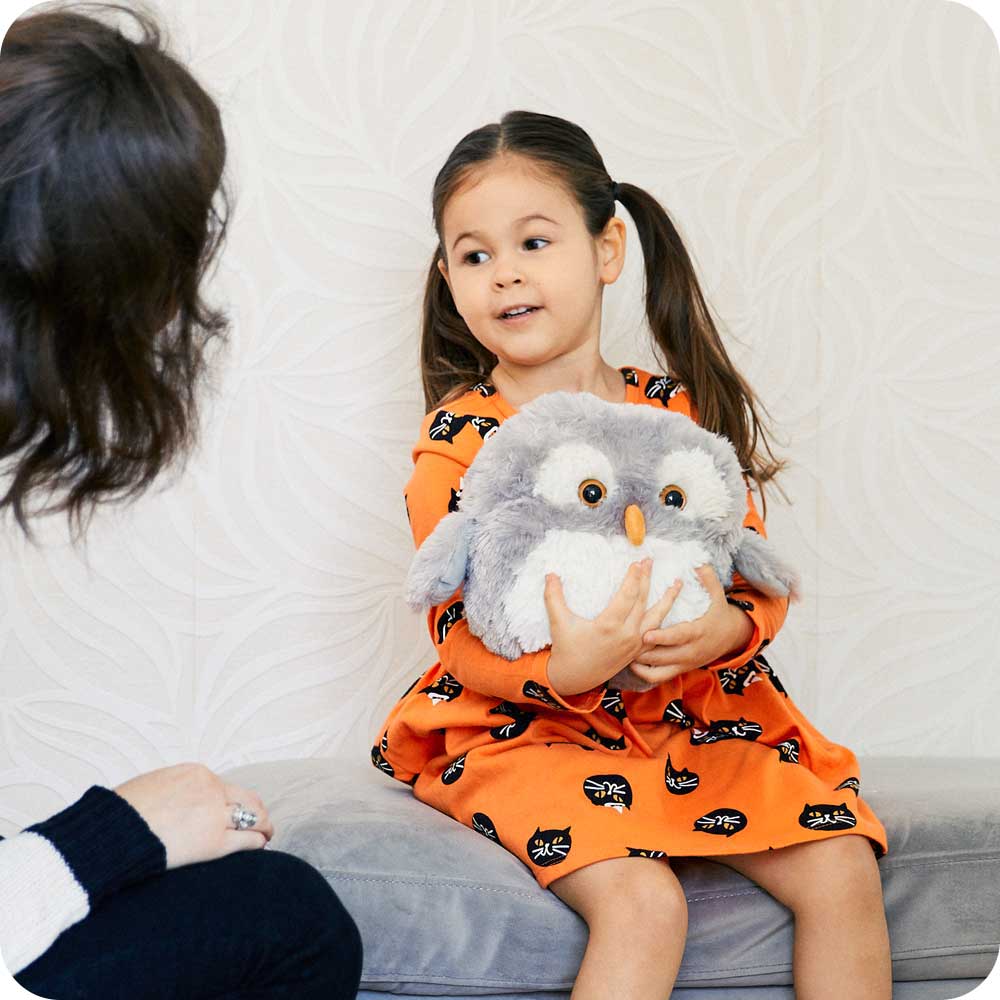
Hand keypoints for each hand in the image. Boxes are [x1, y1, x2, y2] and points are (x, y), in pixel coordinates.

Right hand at [114, 763, 273, 869]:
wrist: (114, 832)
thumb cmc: (121, 814)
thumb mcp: (151, 786)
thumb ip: (172, 790)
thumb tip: (174, 799)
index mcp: (196, 773)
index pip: (225, 786)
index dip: (233, 800)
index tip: (236, 809)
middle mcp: (211, 789)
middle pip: (247, 798)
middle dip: (257, 810)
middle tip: (263, 822)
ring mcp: (215, 814)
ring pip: (253, 817)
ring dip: (263, 826)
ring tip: (267, 835)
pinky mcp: (215, 842)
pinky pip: (247, 840)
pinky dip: (258, 842)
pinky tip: (261, 847)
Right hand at [544, 559, 683, 696]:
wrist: (574, 678)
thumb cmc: (566, 649)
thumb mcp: (559, 622)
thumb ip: (553, 597)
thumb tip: (550, 573)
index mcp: (608, 626)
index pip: (627, 596)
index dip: (633, 577)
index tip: (637, 562)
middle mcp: (625, 635)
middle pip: (642, 602)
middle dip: (647, 579)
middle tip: (650, 561)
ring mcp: (634, 645)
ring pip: (656, 619)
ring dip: (667, 600)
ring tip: (677, 584)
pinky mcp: (636, 653)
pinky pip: (656, 634)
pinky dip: (665, 621)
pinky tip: (670, 610)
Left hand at [627, 564, 754, 686]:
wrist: (730, 638)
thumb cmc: (718, 612)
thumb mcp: (717, 595)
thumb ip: (708, 578)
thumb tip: (699, 562)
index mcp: (698, 631)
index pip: (678, 636)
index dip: (662, 637)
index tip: (645, 634)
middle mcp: (691, 651)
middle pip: (664, 656)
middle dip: (643, 652)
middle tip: (623, 646)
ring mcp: (684, 663)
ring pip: (659, 670)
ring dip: (640, 663)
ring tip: (622, 653)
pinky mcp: (679, 670)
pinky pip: (659, 677)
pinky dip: (644, 673)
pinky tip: (630, 663)